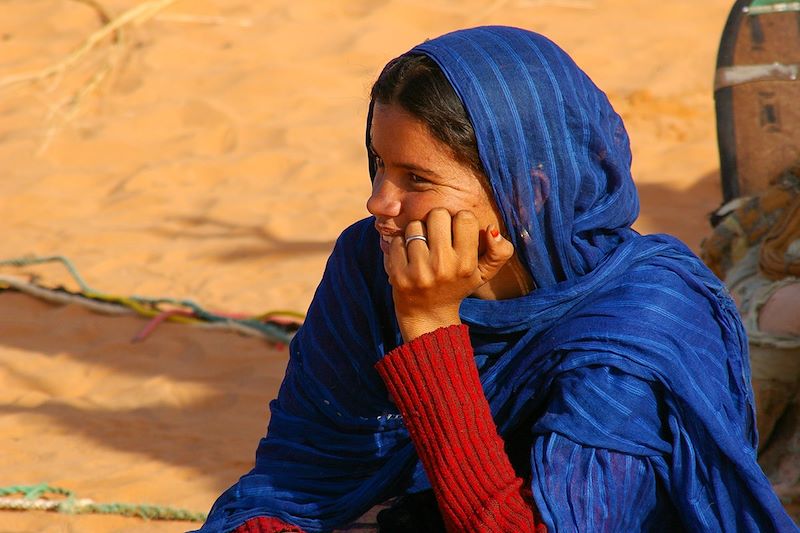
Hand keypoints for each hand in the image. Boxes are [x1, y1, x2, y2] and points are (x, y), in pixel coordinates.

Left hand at [384, 207, 514, 341]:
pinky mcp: (398, 275)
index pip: (464, 217)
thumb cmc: (457, 287)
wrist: (428, 316)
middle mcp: (443, 266)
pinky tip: (407, 258)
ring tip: (422, 249)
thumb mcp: (483, 273)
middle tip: (436, 238)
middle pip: (438, 214)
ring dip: (417, 233)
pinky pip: (397, 241)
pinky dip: (400, 245)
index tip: (455, 234)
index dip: (459, 221)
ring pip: (415, 226)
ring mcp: (419, 271)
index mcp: (466, 263)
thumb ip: (500, 252)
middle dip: (436, 222)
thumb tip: (492, 229)